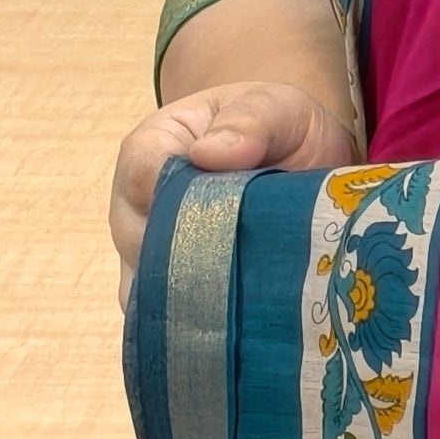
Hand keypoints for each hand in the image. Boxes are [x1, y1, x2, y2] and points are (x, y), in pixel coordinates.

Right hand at [110, 82, 359, 303]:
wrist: (303, 161)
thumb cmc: (281, 127)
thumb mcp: (278, 108)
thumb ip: (250, 121)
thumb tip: (209, 154)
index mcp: (155, 146)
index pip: (143, 176)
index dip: (178, 201)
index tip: (225, 221)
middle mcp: (139, 203)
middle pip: (136, 242)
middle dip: (184, 262)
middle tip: (238, 277)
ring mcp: (152, 249)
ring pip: (145, 289)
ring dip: (188, 302)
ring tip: (239, 307)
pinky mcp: (176, 286)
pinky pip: (168, 316)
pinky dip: (196, 325)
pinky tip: (232, 331)